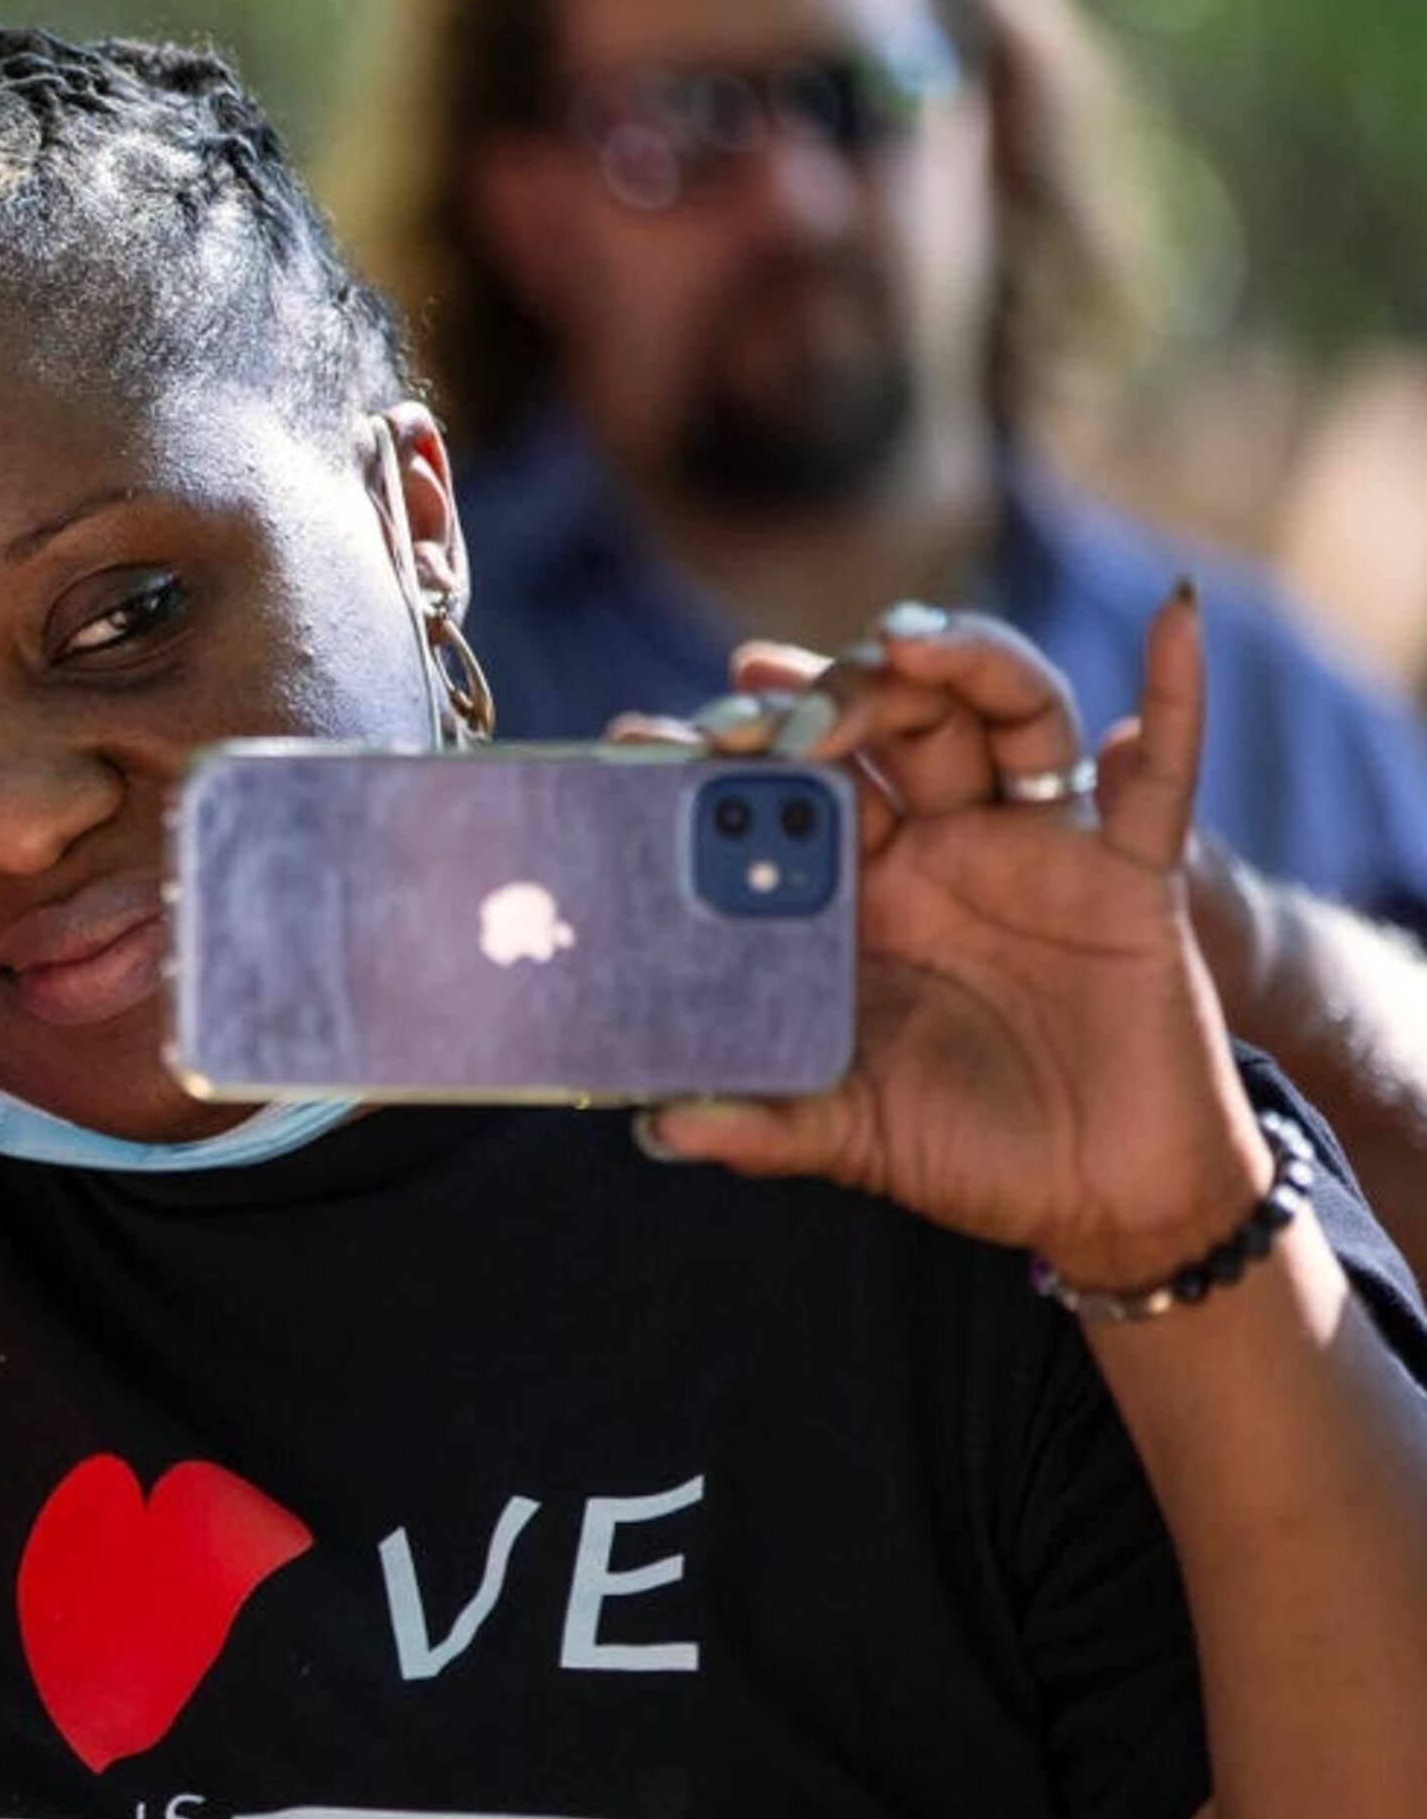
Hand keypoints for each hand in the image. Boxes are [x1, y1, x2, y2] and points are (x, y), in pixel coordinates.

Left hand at [637, 589, 1276, 1288]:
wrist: (1107, 1196)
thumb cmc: (971, 1152)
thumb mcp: (852, 1133)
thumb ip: (761, 1124)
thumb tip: (657, 1127)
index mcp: (856, 895)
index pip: (781, 791)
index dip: (720, 755)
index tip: (642, 738)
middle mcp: (937, 850)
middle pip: (884, 725)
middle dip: (826, 696)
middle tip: (763, 706)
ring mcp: (1034, 850)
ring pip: (999, 715)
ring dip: (960, 662)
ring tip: (901, 645)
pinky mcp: (1129, 875)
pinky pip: (1161, 779)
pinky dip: (1174, 698)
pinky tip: (1171, 622)